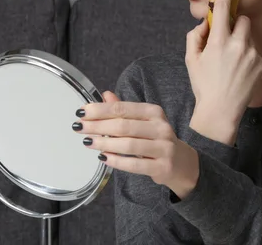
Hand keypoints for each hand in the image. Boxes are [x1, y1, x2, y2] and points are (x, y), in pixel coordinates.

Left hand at [73, 91, 199, 199]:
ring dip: (104, 143)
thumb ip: (123, 109)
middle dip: (98, 126)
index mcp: (154, 112)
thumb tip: (105, 95)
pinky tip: (103, 157)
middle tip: (79, 128)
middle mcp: (161, 127)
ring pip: (128, 144)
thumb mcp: (143, 122)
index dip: (100, 110)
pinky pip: (135, 164)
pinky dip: (116, 161)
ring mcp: (164, 147)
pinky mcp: (163, 166)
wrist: (182, 164)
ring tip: (87, 142)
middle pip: (123, 125)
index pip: (123, 108)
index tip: (82, 112)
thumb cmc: (157, 140)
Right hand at [185, 0, 261, 145]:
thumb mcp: (190, 60)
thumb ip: (195, 35)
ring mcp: (252, 55)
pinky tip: (239, 71)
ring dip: (241, 40)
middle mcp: (238, 45)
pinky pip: (255, 49)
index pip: (222, 9)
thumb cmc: (203, 85)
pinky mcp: (261, 63)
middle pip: (242, 20)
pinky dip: (247, 54)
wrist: (221, 112)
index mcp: (218, 42)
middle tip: (224, 40)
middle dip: (235, 25)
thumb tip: (205, 23)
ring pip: (249, 35)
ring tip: (231, 61)